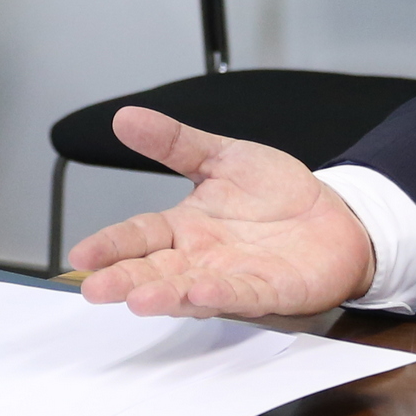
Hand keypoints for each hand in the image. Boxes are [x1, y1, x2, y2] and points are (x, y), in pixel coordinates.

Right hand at [67, 107, 375, 318]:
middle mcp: (202, 258)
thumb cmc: (276, 193)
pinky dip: (221, 296)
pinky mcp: (271, 289)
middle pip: (154, 271)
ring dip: (165, 295)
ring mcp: (233, 277)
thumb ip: (173, 142)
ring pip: (190, 290)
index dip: (110, 245)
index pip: (138, 236)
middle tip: (94, 289)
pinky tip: (201, 292)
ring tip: (139, 298)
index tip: (81, 253)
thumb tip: (126, 117)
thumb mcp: (221, 155)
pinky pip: (243, 294)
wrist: (334, 213)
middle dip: (123, 281)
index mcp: (185, 227)